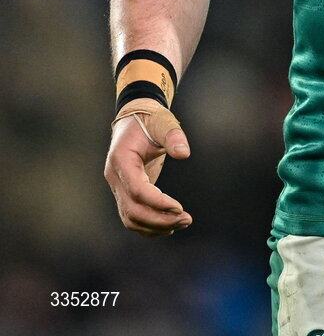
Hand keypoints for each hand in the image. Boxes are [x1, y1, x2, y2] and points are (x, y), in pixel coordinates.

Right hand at [103, 97, 192, 236]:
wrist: (135, 119)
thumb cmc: (150, 119)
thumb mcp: (162, 121)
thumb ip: (173, 135)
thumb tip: (184, 153)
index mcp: (121, 160)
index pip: (137, 190)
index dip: (157, 202)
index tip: (179, 208)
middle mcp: (115, 177)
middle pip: (132, 210)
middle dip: (159, 219)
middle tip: (186, 219)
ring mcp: (117, 187)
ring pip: (130, 218)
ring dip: (155, 226)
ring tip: (182, 223)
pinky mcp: (125, 192)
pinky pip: (132, 216)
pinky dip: (149, 225)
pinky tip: (169, 226)